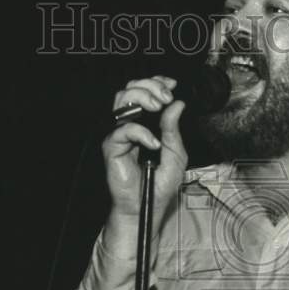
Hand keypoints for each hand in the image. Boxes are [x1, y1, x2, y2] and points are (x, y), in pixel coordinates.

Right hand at [102, 75, 188, 242]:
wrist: (148, 206)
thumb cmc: (160, 183)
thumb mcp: (176, 153)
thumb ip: (173, 129)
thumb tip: (177, 104)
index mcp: (146, 122)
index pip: (145, 92)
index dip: (156, 83)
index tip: (171, 85)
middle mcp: (131, 124)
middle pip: (131, 90)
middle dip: (150, 87)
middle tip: (165, 97)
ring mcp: (120, 134)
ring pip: (122, 101)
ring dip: (142, 98)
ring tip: (158, 108)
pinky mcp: (112, 146)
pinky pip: (123, 130)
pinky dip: (141, 133)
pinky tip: (153, 143)